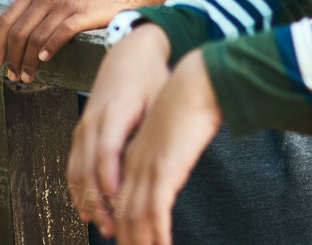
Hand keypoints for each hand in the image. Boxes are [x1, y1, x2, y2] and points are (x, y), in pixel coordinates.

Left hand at [0, 0, 141, 83]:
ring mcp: (65, 4)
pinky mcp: (83, 14)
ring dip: (28, 62)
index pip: (7, 19)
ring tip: (28, 77)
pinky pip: (60, 34)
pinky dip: (49, 49)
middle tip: (13, 75)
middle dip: (12, 58)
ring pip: (36, 38)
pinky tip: (45, 60)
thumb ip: (29, 10)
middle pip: (19, 32)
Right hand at [67, 25, 172, 236]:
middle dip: (97, 202)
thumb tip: (164, 165)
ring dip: (86, 201)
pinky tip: (87, 209)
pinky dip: (77, 189)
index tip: (120, 205)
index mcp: (114, 112)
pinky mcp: (81, 130)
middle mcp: (93, 121)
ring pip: (76, 170)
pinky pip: (73, 164)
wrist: (130, 51)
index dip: (110, 181)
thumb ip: (155, 131)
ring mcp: (83, 126)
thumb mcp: (158, 100)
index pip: (106, 153)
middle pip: (87, 168)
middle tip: (113, 230)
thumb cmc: (151, 77)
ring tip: (102, 226)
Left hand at [115, 51, 223, 244]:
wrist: (195, 83)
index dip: (119, 224)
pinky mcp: (163, 168)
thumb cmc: (188, 106)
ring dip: (140, 241)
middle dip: (127, 239)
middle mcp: (132, 163)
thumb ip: (164, 155)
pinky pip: (155, 210)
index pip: (116, 199)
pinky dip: (158, 233)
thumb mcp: (168, 134)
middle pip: (120, 213)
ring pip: (134, 216)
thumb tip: (168, 174)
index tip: (127, 240)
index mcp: (130, 155)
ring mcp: (145, 166)